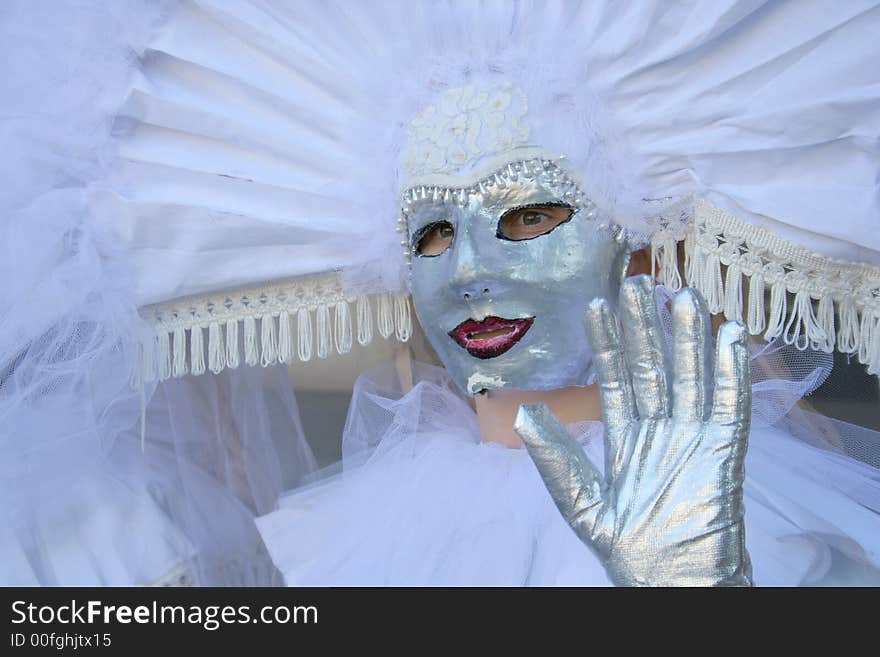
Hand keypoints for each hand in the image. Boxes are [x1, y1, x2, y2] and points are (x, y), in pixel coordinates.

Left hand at [514, 275, 751, 585]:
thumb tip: (525, 413)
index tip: (598, 303)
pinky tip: (729, 338)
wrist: (671, 586)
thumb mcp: (581, 505)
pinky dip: (731, 373)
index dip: (608, 342)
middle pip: (653, 367)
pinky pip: (730, 407)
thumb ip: (556, 460)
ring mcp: (694, 438)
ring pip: (690, 377)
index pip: (615, 378)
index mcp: (626, 437)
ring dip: (689, 338)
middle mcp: (660, 429)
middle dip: (646, 327)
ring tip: (684, 295)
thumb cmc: (627, 549)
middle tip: (640, 282)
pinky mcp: (725, 454)